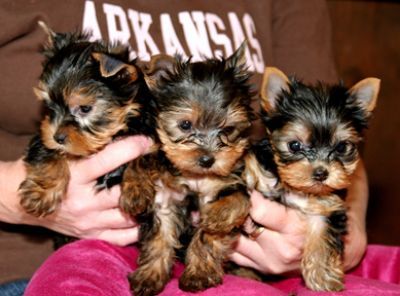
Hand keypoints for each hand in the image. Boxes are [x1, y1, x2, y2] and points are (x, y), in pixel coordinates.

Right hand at [0, 135, 151, 245]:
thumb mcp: (61, 154)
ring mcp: (87, 221)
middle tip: (160, 172)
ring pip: (127, 218)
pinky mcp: (89, 234)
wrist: (20, 201)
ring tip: (160, 193)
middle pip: (123, 194)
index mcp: (75, 176)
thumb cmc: (44, 172)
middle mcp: (82, 202)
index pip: (107, 160)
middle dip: (145, 182)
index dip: (131, 149)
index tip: (147, 142)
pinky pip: (121, 238)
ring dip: (146, 206)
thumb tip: (122, 135)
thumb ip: (88, 148)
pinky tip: (147, 217)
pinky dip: (137, 229)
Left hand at [230, 190, 367, 274]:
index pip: (258, 211)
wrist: (337, 251)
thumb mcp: (311, 199)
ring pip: (235, 241)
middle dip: (237, 209)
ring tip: (226, 211)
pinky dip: (231, 241)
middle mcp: (282, 250)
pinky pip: (236, 256)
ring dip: (230, 226)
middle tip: (230, 196)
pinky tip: (232, 229)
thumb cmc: (322, 217)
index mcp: (295, 229)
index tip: (243, 184)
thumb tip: (258, 172)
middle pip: (244, 225)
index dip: (249, 195)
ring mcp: (271, 263)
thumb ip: (287, 188)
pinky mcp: (263, 270)